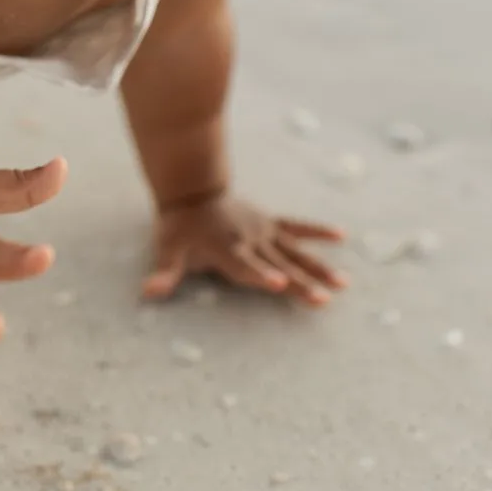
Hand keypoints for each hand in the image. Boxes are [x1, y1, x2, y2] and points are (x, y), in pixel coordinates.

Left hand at [142, 191, 346, 305]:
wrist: (192, 192)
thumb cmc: (179, 228)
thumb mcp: (167, 250)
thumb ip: (164, 273)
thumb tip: (148, 293)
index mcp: (226, 249)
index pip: (245, 267)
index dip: (261, 276)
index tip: (279, 284)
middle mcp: (249, 240)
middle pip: (279, 265)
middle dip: (301, 282)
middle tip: (324, 298)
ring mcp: (263, 230)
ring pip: (295, 251)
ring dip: (319, 266)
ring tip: (343, 283)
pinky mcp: (270, 222)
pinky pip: (297, 226)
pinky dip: (317, 230)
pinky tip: (341, 235)